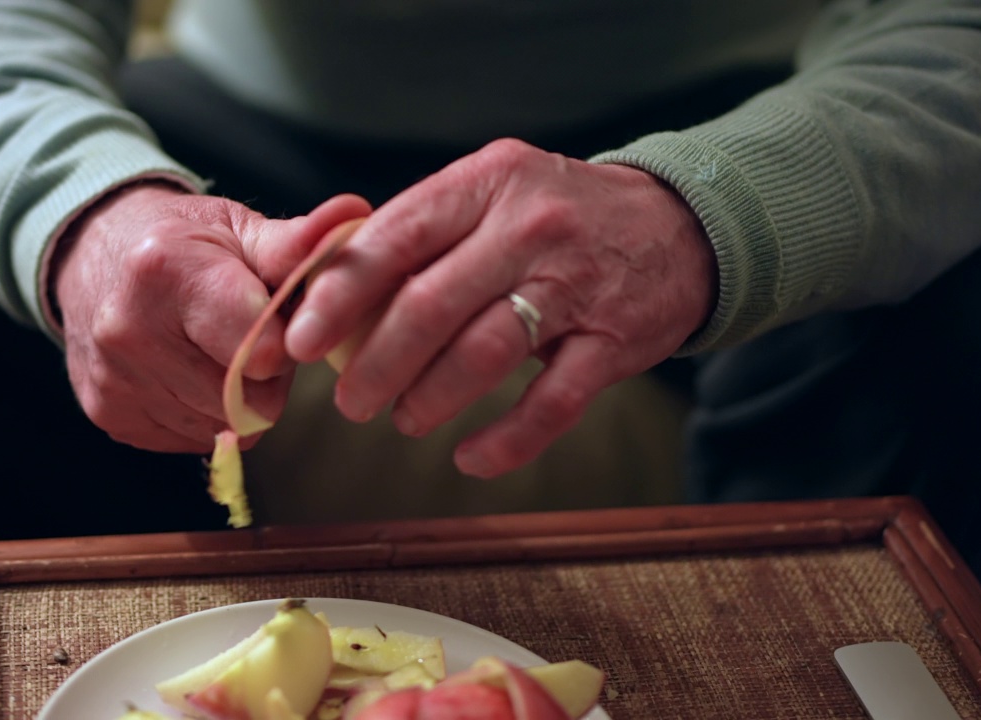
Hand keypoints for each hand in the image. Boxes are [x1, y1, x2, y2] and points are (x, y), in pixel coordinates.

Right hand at [53, 182, 369, 452]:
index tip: (279, 321)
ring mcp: (114, 379)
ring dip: (237, 398)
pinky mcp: (109, 416)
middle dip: (265, 373)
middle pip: (246, 397)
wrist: (94, 257)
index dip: (285, 343)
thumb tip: (356, 216)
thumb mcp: (239, 230)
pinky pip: (193, 440)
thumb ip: (299, 242)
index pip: (259, 352)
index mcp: (167, 271)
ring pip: (223, 425)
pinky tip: (188, 370)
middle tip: (249, 334)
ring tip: (216, 349)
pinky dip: (204, 414)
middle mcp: (128, 329)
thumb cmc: (184, 242)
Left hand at [286, 139, 715, 476]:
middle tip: (349, 401)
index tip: (300, 339)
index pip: (394, 238)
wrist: (680, 226)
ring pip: (484, 354)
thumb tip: (332, 296)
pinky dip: (505, 440)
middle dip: (376, 364)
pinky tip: (470, 457)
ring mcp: (578, 285)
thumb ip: (422, 235)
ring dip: (429, 399)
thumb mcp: (491, 195)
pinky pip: (551, 404)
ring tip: (403, 421)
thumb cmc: (557, 216)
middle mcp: (529, 228)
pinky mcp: (615, 342)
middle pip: (430, 304)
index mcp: (485, 184)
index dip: (339, 295)